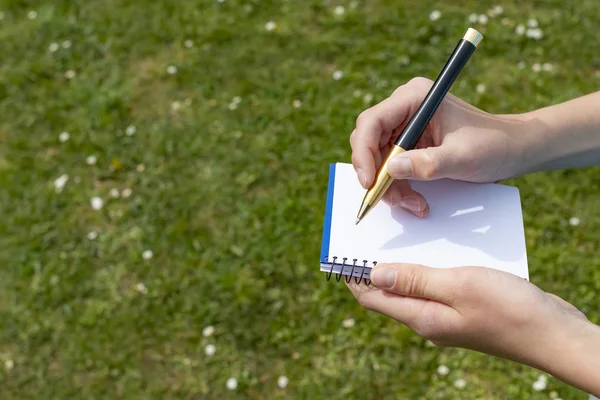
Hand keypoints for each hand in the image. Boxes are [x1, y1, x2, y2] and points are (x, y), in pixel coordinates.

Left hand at [346, 263, 589, 373]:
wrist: (554, 333)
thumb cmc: (510, 310)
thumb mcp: (458, 286)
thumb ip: (415, 280)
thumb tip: (373, 275)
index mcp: (422, 317)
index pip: (373, 298)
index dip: (352, 277)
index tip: (339, 254)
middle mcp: (429, 320)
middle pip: (389, 294)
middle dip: (372, 269)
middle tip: (365, 239)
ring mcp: (447, 316)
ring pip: (413, 289)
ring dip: (402, 266)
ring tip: (395, 239)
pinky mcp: (465, 309)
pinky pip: (436, 286)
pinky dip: (427, 268)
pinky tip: (434, 249)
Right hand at [350, 77, 527, 216]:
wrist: (513, 150)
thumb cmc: (494, 145)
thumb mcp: (462, 157)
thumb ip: (428, 163)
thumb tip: (392, 169)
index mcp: (414, 98)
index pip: (371, 122)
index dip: (363, 152)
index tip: (369, 181)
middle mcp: (404, 109)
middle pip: (369, 143)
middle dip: (378, 175)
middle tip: (392, 199)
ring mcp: (405, 128)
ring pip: (377, 161)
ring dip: (390, 187)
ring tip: (415, 204)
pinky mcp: (409, 145)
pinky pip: (390, 170)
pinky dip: (399, 188)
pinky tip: (417, 201)